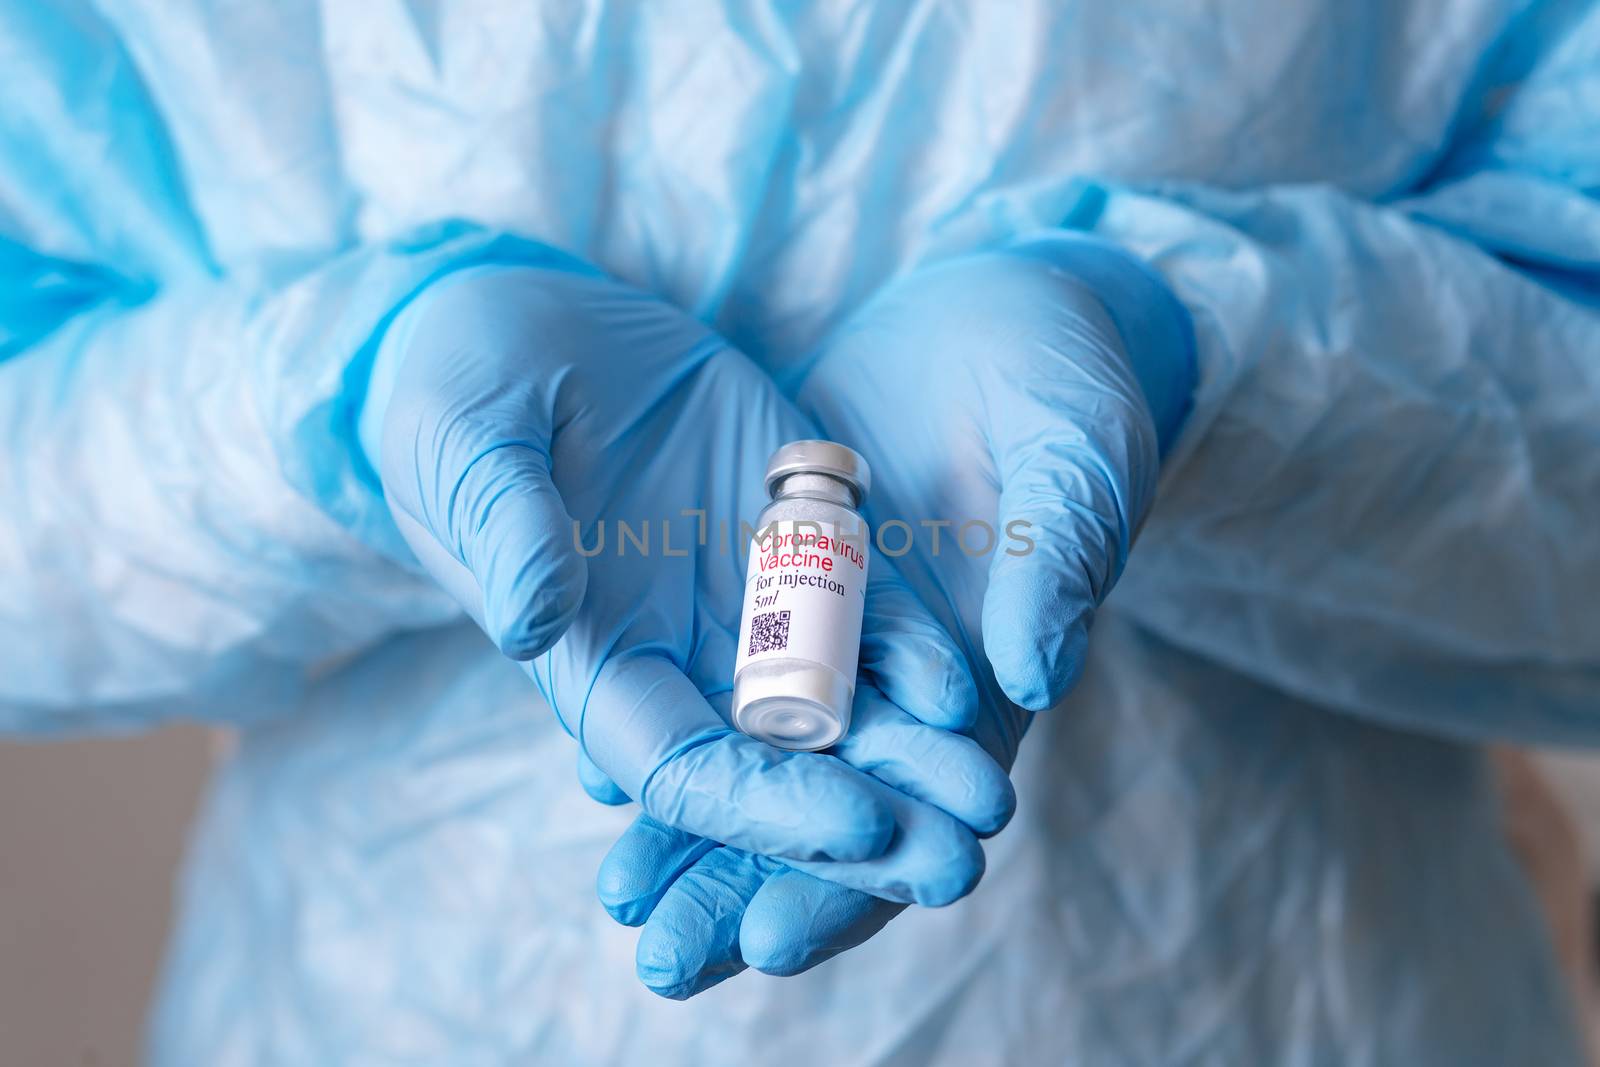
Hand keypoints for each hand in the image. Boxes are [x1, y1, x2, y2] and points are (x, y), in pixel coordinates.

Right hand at [357, 257, 1013, 895]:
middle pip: (781, 766)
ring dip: (915, 759)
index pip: (683, 768)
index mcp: (597, 658)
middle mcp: (680, 650)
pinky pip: (866, 606)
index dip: (766, 807)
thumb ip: (508, 530)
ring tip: (992, 801)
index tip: (857, 824)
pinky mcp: (794, 532)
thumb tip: (536, 624)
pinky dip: (912, 652)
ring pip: (842, 705)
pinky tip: (968, 688)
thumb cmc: (462, 388)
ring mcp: (744, 597)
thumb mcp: (469, 443)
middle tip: (961, 866)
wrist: (521, 319)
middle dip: (867, 825)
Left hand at [599, 235, 1195, 994]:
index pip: (919, 799)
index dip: (854, 875)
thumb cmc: (1069, 374)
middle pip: (823, 799)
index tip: (776, 939)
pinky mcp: (783, 573)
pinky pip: (722, 660)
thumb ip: (1059, 556)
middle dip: (745, 882)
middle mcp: (906, 675)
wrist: (1008, 309)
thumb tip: (1034, 677)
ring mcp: (839, 627)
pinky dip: (676, 713)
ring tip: (619, 898)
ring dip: (696, 826)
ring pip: (762, 748)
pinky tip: (604, 774)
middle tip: (662, 960)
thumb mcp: (1074, 453)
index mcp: (990, 671)